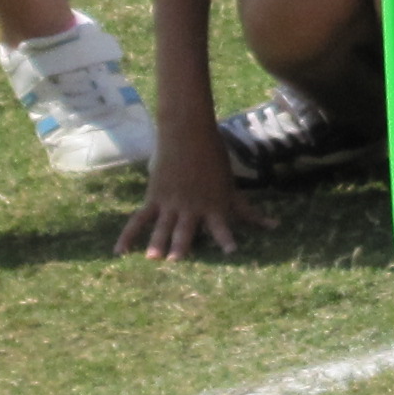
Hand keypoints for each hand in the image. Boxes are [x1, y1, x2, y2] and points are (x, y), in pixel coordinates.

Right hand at [120, 130, 253, 261]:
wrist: (188, 134)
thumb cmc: (214, 159)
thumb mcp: (231, 187)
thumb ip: (247, 210)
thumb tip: (274, 226)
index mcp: (214, 204)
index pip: (221, 225)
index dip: (226, 238)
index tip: (231, 251)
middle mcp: (192, 207)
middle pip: (186, 229)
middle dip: (181, 244)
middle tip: (176, 260)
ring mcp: (171, 204)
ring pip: (162, 226)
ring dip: (157, 242)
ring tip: (153, 258)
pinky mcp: (154, 199)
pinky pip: (139, 220)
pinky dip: (128, 236)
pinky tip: (119, 251)